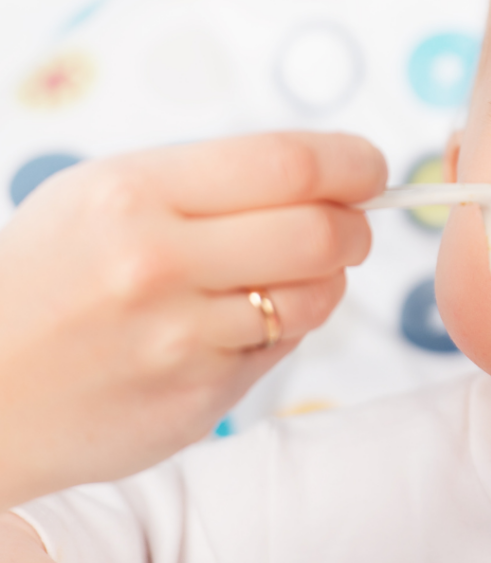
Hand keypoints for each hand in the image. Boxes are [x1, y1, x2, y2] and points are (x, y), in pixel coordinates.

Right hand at [0, 131, 386, 507]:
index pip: (288, 163)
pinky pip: (282, 349)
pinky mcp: (199, 399)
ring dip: (325, 281)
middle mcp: (158, 264)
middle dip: (355, 226)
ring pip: (316, 298)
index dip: (352, 163)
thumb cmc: (47, 279)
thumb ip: (210, 184)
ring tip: (285, 276)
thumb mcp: (100, 197)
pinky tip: (237, 324)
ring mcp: (180, 340)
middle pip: (322, 233)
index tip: (370, 169)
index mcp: (133, 192)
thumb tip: (327, 179)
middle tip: (347, 225)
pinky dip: (282, 329)